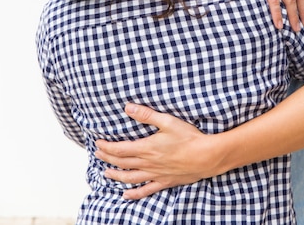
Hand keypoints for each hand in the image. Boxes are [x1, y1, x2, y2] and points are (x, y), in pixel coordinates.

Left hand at [95, 103, 214, 199]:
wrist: (205, 156)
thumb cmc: (188, 137)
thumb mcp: (167, 121)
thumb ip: (147, 115)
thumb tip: (128, 108)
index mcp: (147, 148)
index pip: (120, 149)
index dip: (107, 147)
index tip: (98, 144)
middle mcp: (148, 163)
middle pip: (122, 163)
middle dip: (108, 158)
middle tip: (98, 155)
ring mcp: (156, 174)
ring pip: (130, 178)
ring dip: (116, 175)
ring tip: (106, 173)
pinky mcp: (164, 182)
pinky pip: (146, 190)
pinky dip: (134, 194)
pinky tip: (126, 195)